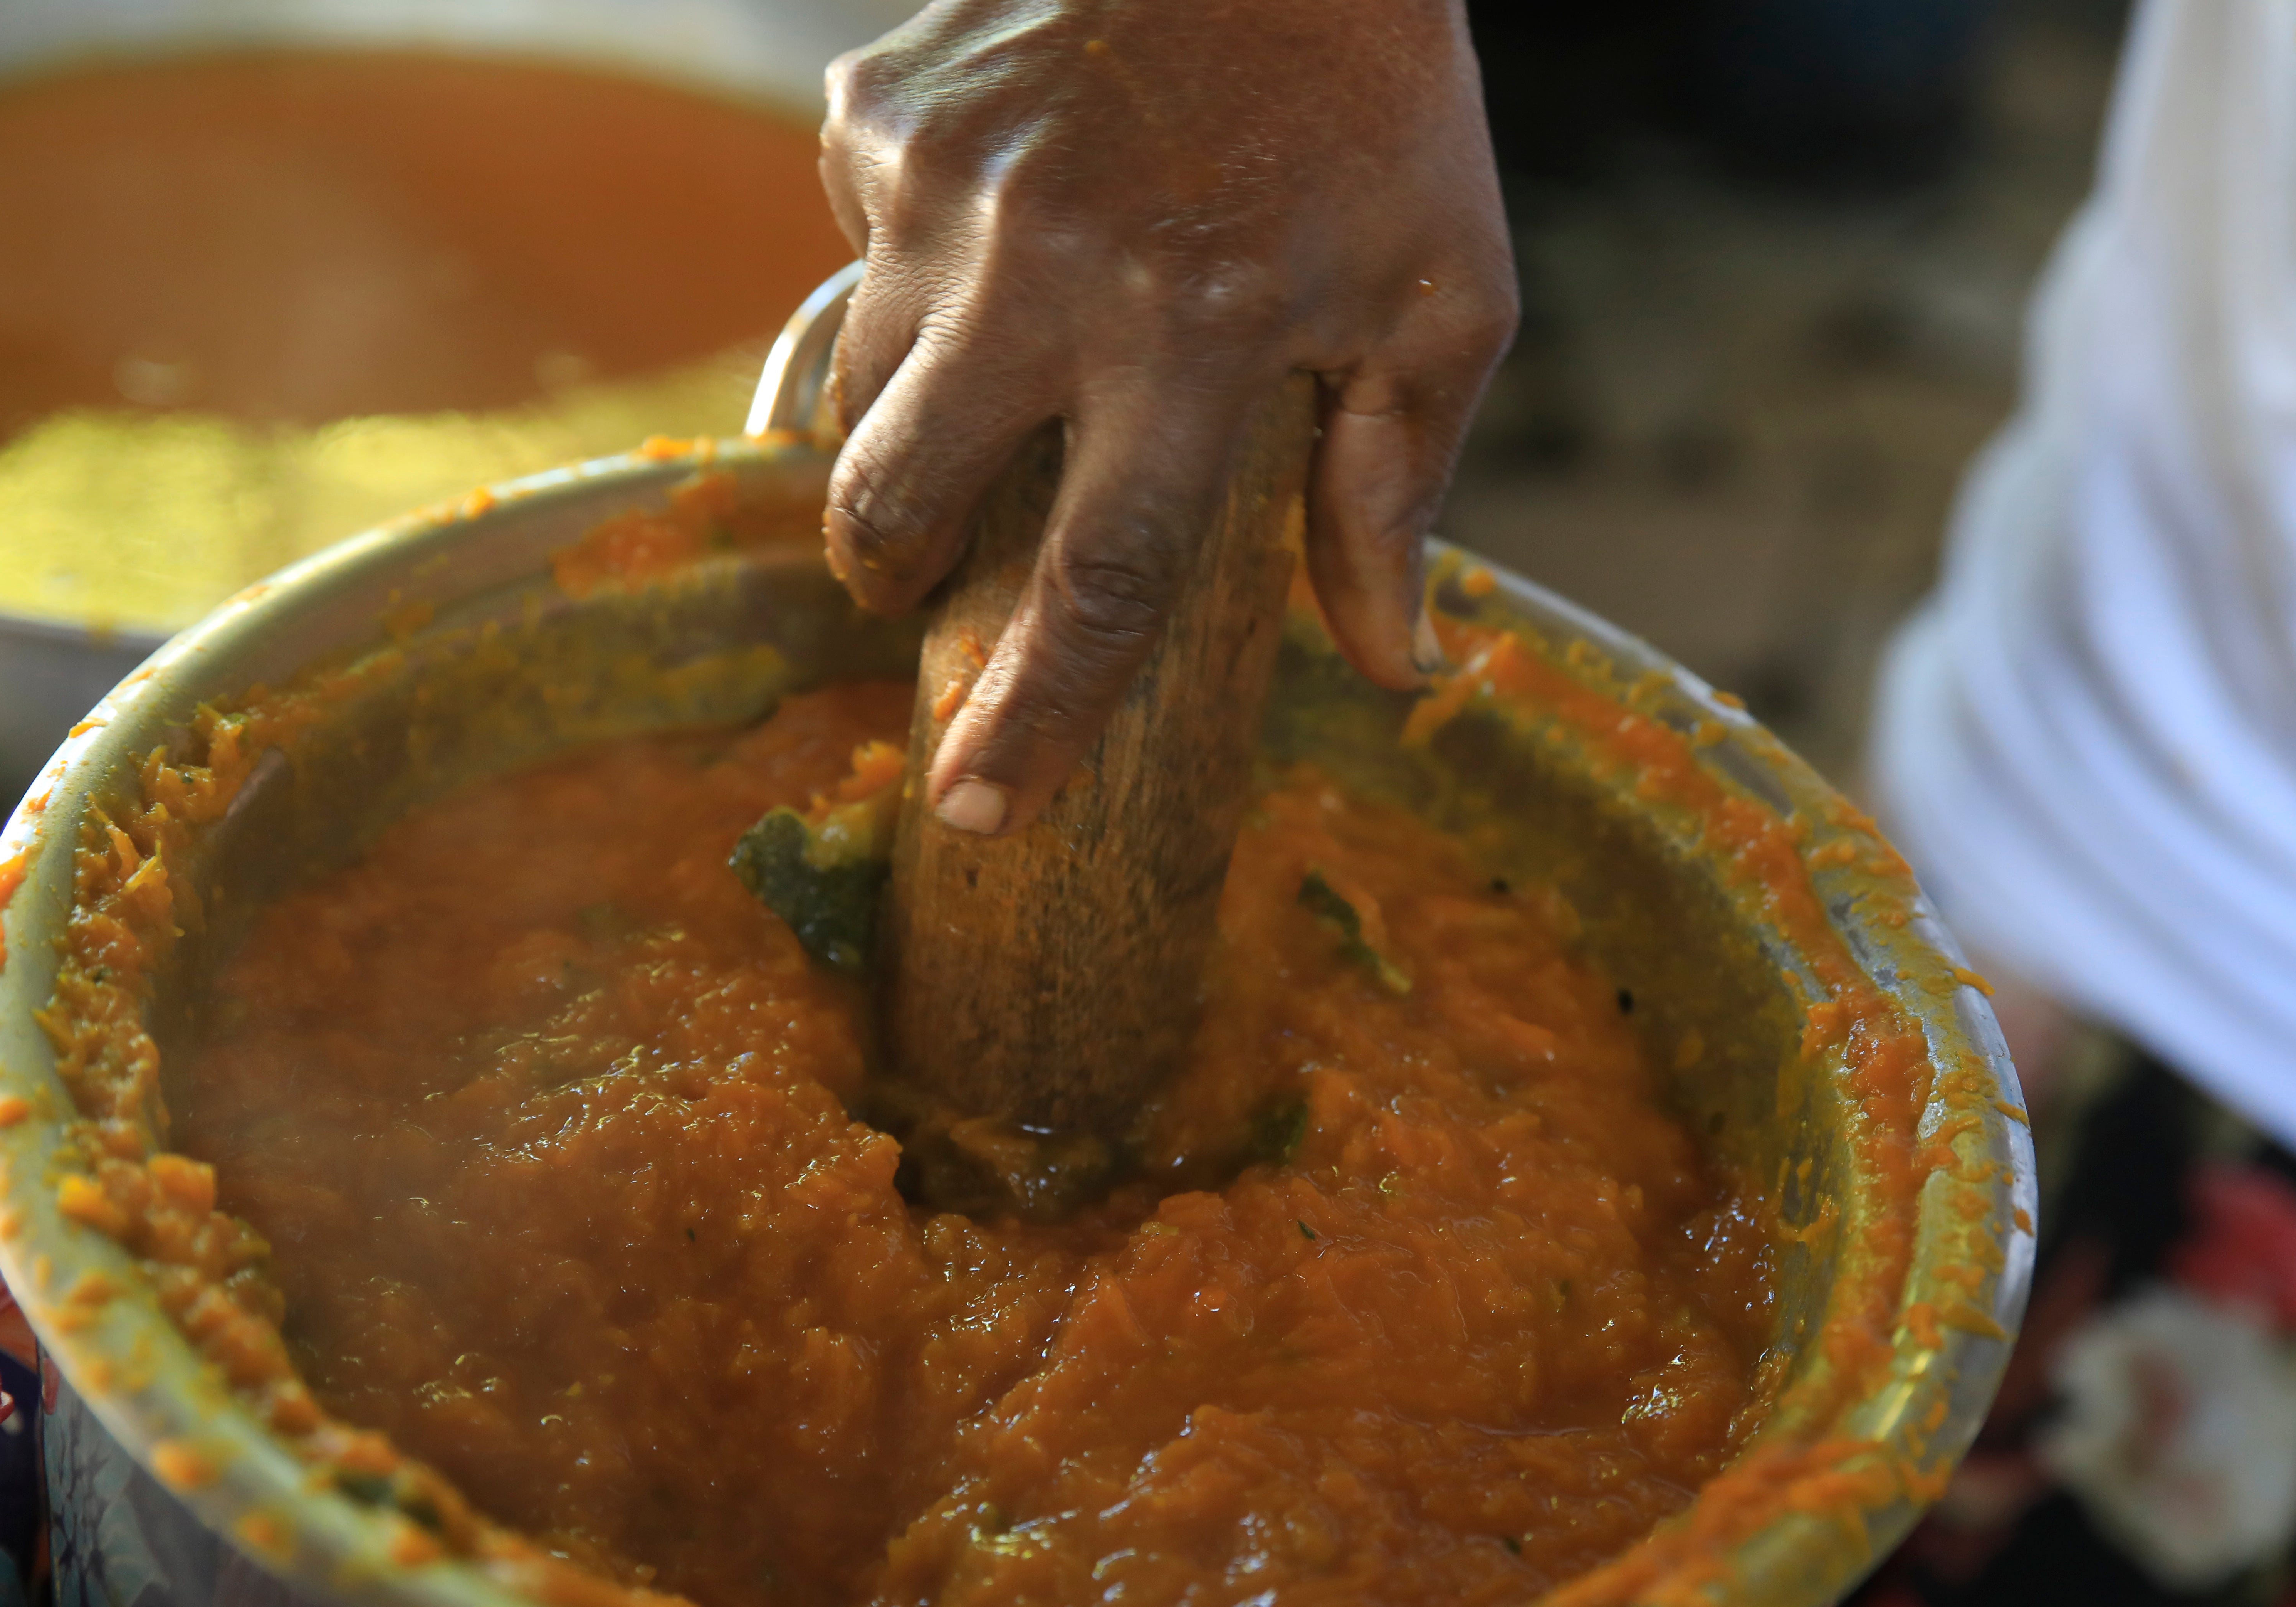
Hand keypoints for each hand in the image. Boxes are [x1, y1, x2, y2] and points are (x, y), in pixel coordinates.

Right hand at [819, 0, 1516, 833]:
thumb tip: (1392, 665)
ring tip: (979, 392)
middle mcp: (1043, 272)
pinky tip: (996, 228)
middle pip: (903, 500)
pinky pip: (853, 245)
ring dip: (902, 427)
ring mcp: (940, 186)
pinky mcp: (879, 113)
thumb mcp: (1442, 296)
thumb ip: (1394, 487)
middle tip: (917, 583)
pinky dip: (909, 268)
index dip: (1032, 716)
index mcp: (1193, 336)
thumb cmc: (1376, 107)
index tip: (973, 810)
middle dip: (894, 573)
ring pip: (857, 384)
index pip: (1094, 584)